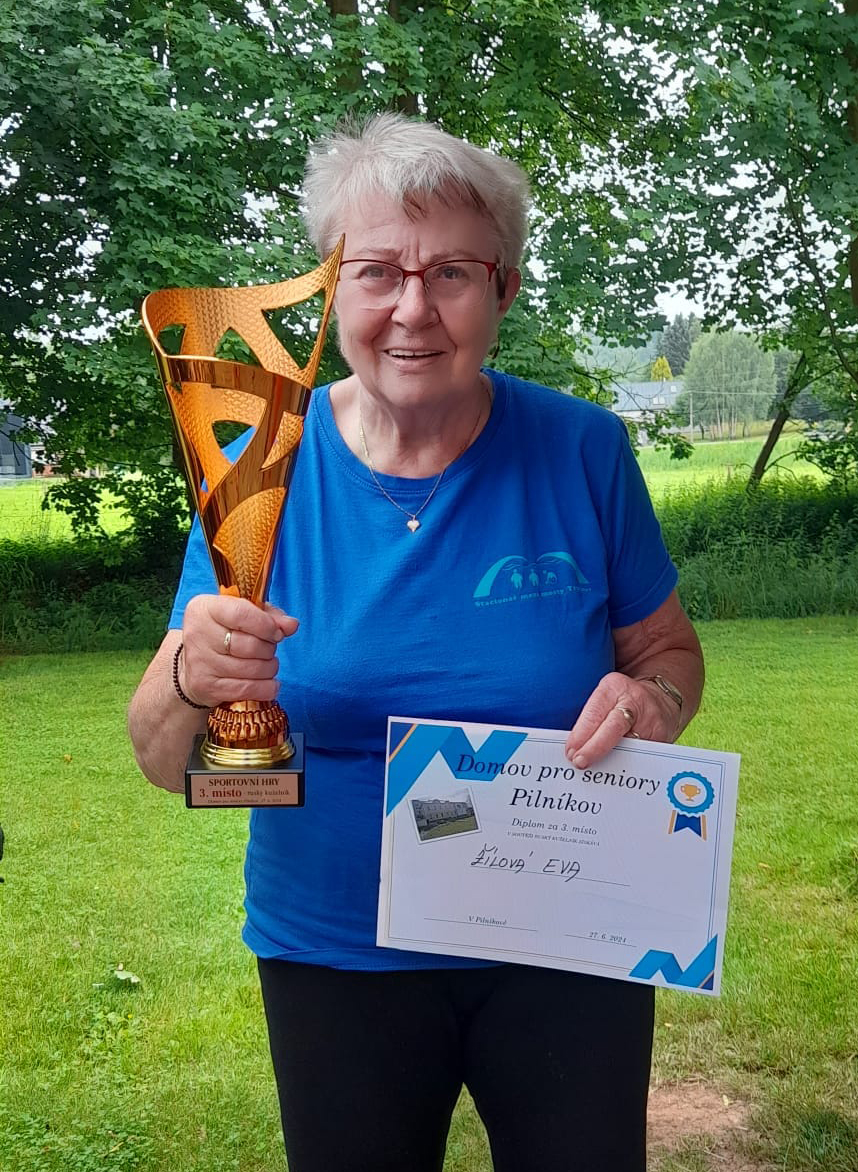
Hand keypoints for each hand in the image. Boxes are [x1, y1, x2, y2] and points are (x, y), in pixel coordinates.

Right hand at [179, 595, 298, 708]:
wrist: (192, 664)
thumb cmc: (223, 633)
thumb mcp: (242, 614)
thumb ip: (269, 615)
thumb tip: (291, 625)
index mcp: (204, 609)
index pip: (241, 614)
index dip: (267, 625)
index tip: (277, 633)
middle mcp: (197, 634)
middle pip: (250, 645)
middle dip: (269, 649)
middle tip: (269, 649)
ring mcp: (200, 663)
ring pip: (252, 669)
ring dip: (269, 668)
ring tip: (266, 664)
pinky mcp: (206, 687)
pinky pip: (248, 689)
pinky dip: (266, 687)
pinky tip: (269, 683)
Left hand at [565, 671, 680, 767]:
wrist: (658, 699)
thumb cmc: (621, 701)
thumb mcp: (604, 697)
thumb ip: (590, 718)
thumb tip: (572, 748)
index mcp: (613, 688)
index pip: (595, 712)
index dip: (581, 734)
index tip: (570, 752)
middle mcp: (634, 702)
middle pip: (613, 727)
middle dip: (594, 748)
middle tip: (579, 762)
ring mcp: (650, 720)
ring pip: (628, 746)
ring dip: (610, 762)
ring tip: (595, 773)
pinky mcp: (662, 738)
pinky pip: (641, 756)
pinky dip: (627, 766)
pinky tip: (615, 774)